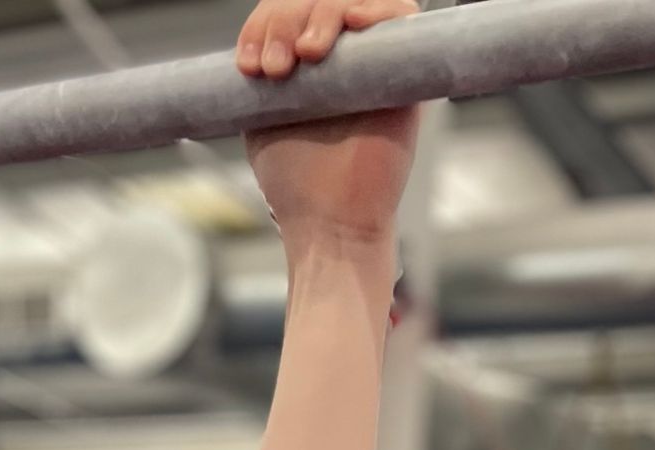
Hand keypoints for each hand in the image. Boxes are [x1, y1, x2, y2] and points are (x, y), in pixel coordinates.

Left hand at [238, 0, 420, 251]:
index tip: (249, 65)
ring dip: (322, 13)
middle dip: (285, 19)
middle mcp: (337, 54)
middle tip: (277, 67)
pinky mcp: (405, 71)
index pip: (283, 10)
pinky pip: (400, 14)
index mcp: (301, 62)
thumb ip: (259, 71)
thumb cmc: (295, 181)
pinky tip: (352, 24)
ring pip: (350, 1)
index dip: (264, 24)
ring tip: (307, 54)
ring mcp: (371, 60)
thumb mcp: (259, 117)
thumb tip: (256, 37)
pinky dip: (377, 9)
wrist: (331, 221)